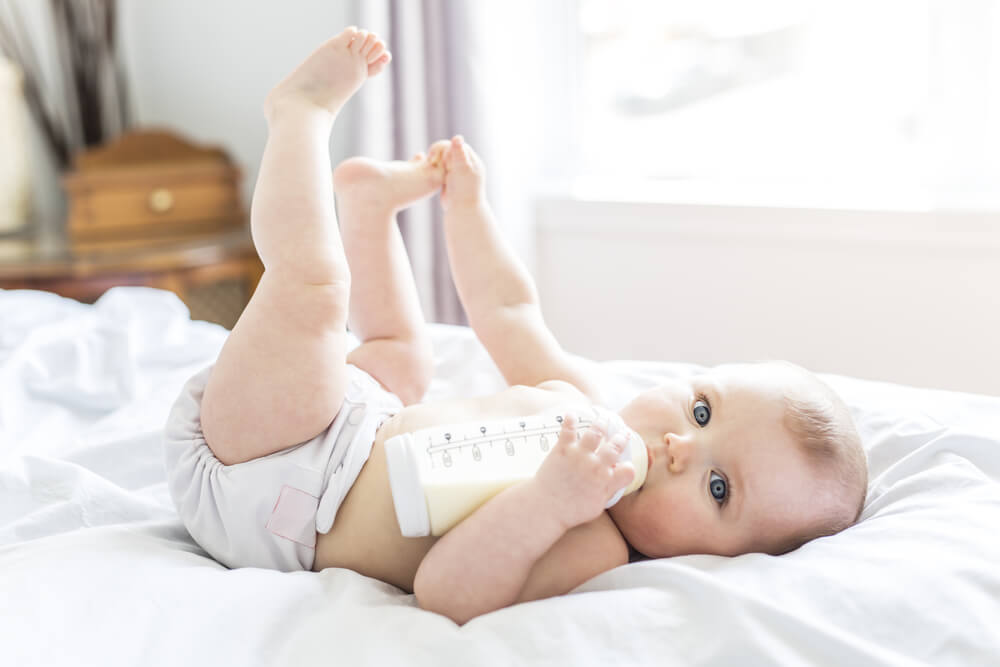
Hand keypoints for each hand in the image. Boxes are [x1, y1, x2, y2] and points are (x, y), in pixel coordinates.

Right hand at [429, 135, 485, 210]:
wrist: (462, 211)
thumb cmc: (463, 190)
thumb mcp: (460, 169)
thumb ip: (458, 153)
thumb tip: (457, 136)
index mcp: (474, 162)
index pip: (460, 147)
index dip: (449, 149)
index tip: (444, 159)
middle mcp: (468, 167)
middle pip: (452, 153)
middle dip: (443, 157)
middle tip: (439, 165)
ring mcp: (460, 175)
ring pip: (446, 162)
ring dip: (439, 164)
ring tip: (436, 171)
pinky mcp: (452, 182)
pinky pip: (443, 171)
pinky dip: (437, 171)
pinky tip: (433, 175)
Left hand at [533, 413, 635, 530]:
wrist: (545, 507)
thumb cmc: (571, 510)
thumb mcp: (596, 506)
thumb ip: (609, 490)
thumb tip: (619, 479)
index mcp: (605, 481)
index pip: (628, 470)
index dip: (629, 466)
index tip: (627, 463)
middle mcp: (595, 466)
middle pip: (615, 447)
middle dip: (621, 438)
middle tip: (624, 433)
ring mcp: (579, 455)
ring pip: (595, 434)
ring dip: (601, 425)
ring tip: (604, 419)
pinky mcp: (562, 449)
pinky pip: (568, 431)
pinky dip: (570, 421)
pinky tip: (572, 415)